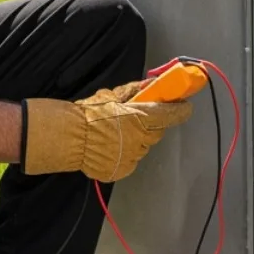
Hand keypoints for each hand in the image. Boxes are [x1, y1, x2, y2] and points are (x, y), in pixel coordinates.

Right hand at [22, 84, 191, 181]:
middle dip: (152, 126)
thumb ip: (135, 91)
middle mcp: (140, 140)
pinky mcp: (122, 170)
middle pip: (157, 133)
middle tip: (138, 119)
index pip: (172, 114)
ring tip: (117, 134)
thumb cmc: (90, 114)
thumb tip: (152, 83)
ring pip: (143, 147)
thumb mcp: (113, 96)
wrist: (68, 138)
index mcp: (141, 119)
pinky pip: (130, 160)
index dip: (180, 109)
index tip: (184, 105)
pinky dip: (125, 154)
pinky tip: (110, 147)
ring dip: (137, 140)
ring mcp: (132, 158)